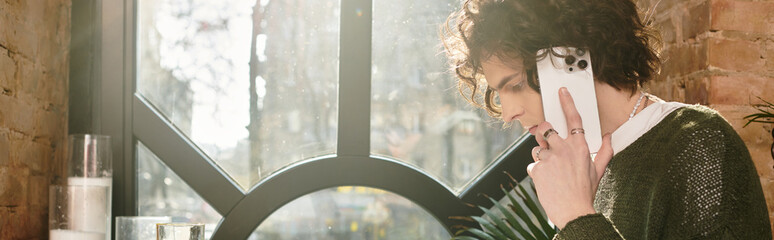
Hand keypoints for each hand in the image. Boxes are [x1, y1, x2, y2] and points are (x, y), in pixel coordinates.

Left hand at [526, 87, 613, 228]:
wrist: (573, 211)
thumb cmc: (585, 192)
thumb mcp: (598, 171)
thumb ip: (604, 151)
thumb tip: (609, 137)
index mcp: (580, 147)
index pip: (574, 118)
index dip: (567, 103)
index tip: (561, 92)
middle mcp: (564, 149)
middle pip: (546, 129)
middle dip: (542, 132)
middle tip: (545, 140)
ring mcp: (549, 158)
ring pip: (536, 148)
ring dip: (540, 157)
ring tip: (551, 170)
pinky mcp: (537, 169)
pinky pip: (533, 165)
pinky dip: (537, 172)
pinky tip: (546, 181)